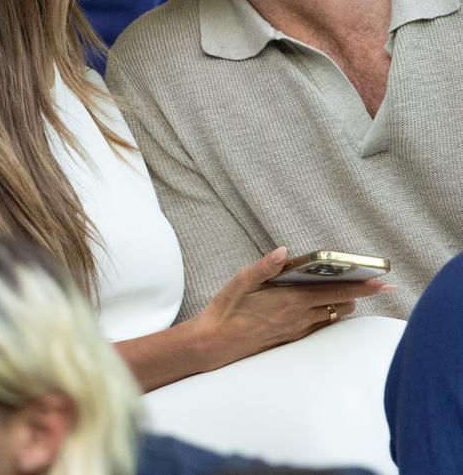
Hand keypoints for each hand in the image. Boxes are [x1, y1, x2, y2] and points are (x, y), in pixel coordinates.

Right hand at [190, 247, 395, 371]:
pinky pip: (320, 326)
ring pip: (333, 317)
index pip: (335, 291)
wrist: (214, 344)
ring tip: (354, 291)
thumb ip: (265, 266)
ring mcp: (297, 330)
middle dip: (361, 294)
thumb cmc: (226, 310)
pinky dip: (330, 314)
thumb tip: (284, 251)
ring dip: (345, 304)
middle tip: (378, 284)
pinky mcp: (291, 338)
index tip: (382, 281)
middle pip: (341, 305)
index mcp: (291, 300)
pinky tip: (329, 308)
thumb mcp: (241, 281)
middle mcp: (299, 317)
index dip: (361, 286)